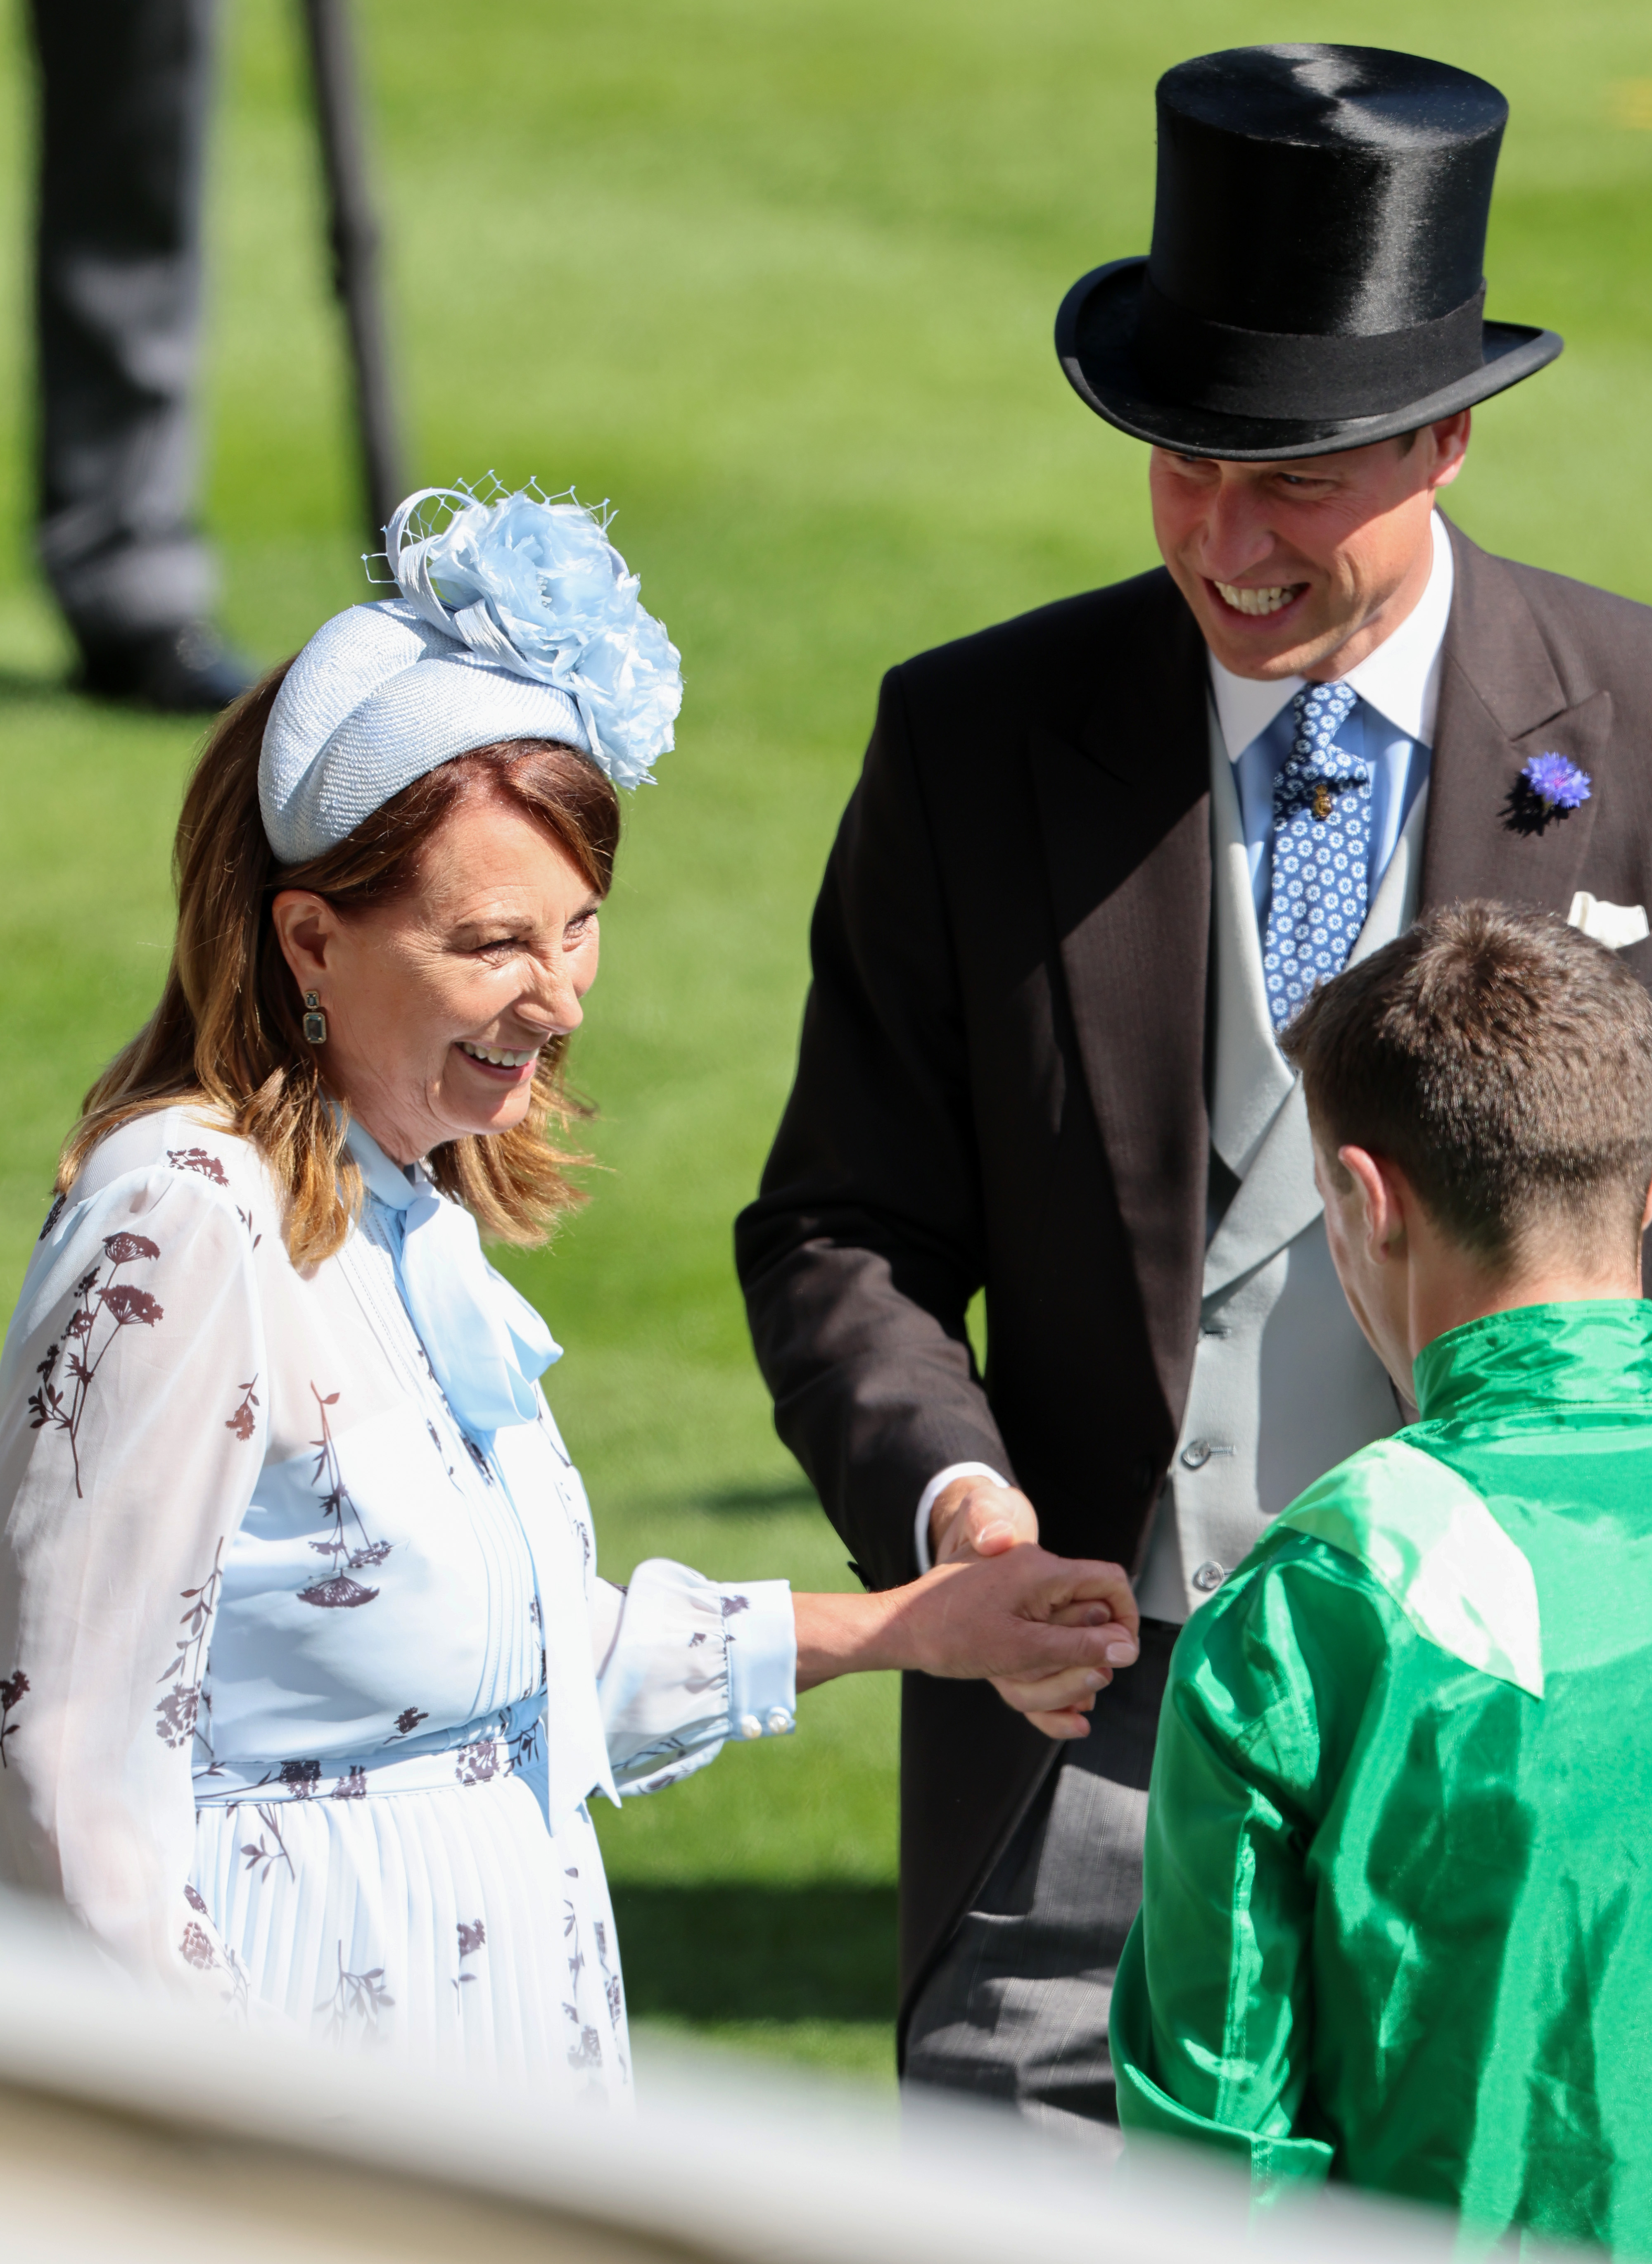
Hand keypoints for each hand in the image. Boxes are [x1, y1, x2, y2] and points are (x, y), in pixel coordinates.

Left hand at [927, 1475, 1132, 1733]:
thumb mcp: (1024, 1650)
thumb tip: (1127, 1647)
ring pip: (1062, 1631)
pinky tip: (1059, 1715)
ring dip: (1063, 1672)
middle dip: (1087, 1657)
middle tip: (1083, 1695)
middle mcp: (1034, 1570)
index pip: (1110, 1582)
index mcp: (1043, 1570)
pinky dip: (1044, 1669)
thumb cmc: (953, 1636)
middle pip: (1087, 1613)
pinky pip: (1038, 1635)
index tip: (1120, 1656)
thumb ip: (1080, 1647)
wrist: (901, 1629)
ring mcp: (1018, 1585)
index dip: (1125, 1619)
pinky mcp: (1006, 1602)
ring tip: (1066, 1712)